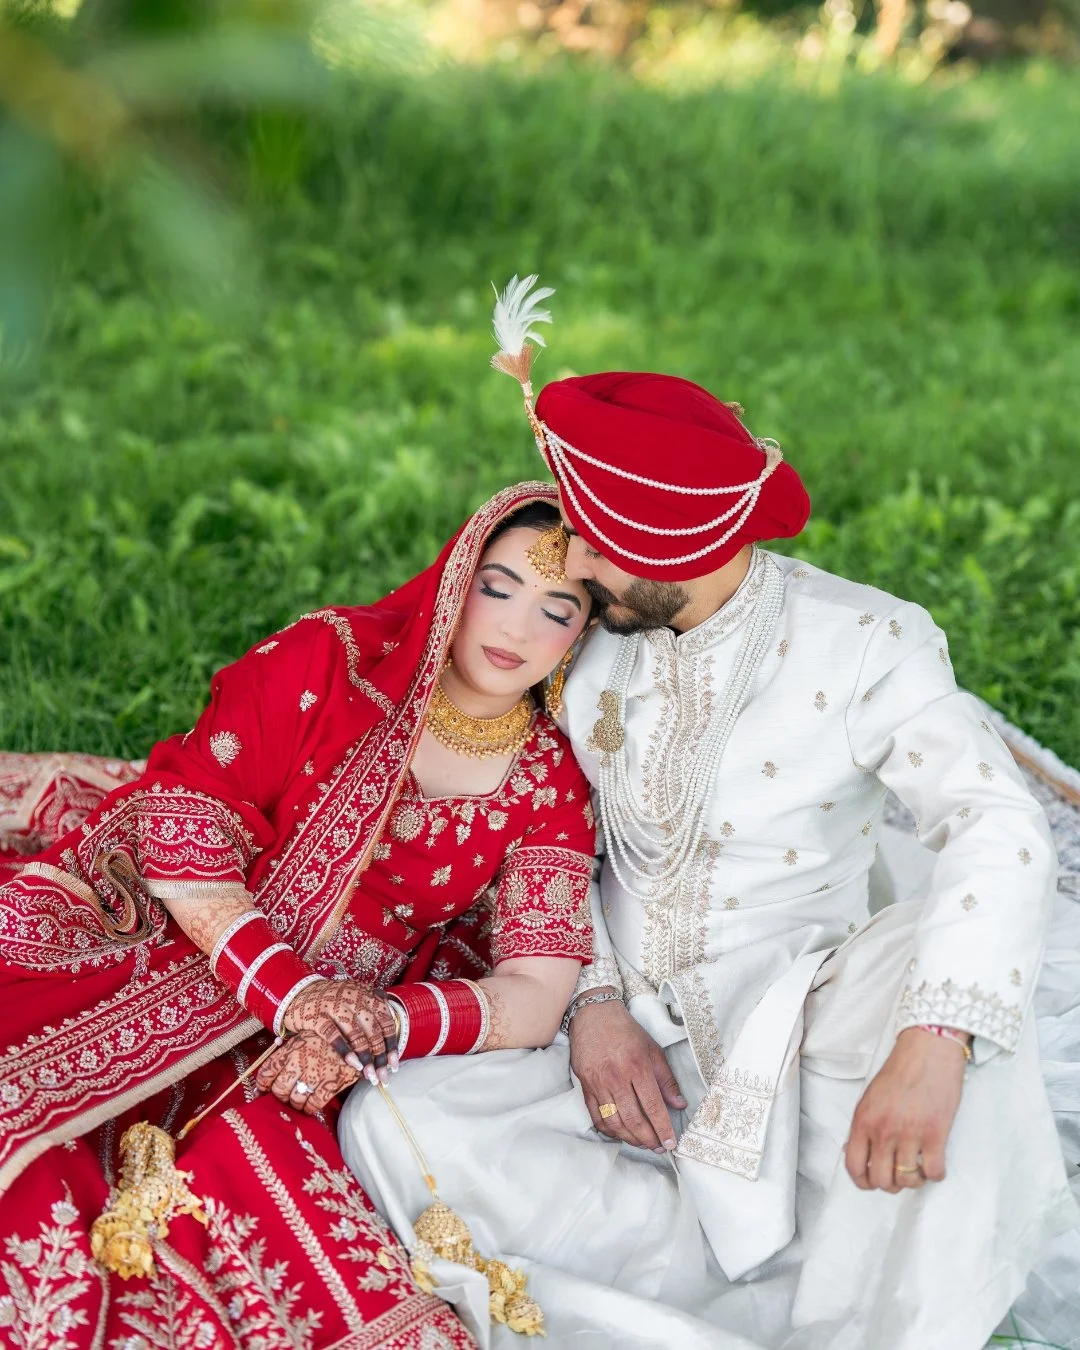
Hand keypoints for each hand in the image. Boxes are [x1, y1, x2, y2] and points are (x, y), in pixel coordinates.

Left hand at [256, 1031, 357, 1114]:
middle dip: (279, 1096)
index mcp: (291, 1048)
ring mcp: (315, 1074)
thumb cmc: (329, 1035)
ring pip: (295, 1100)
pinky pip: (313, 1104)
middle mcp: (299, 1062)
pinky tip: (310, 1105)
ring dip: (295, 1104)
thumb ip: (288, 1049)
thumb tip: (271, 1064)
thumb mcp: (305, 1035)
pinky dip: (310, 1108)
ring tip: (298, 1101)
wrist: (358, 1035)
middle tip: (284, 1096)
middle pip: (278, 1089)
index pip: (266, 1072)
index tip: (263, 1090)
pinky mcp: (331, 1084)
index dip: (262, 1085)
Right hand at [284, 979, 398, 1083]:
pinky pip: (333, 1035)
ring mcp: (334, 1006)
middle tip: (382, 1077)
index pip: (385, 1020)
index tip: (394, 1065)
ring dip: (365, 1056)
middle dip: (379, 1056)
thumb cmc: (333, 1000)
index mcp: (365, 995)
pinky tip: (353, 1064)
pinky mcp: (317, 1016)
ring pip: (356, 1033)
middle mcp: (352, 998)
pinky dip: (345, 1050)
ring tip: (370, 1075)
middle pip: (372, 1030)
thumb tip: (393, 1029)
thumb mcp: (355, 997)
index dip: (391, 1044)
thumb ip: (373, 1009)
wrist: (300, 992)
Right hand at [570, 992, 686, 1151]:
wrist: (594, 1014)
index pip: (652, 1106)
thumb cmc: (626, 1031)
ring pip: (614, 1121)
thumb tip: (679, 1104)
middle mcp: (616, 1077)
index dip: (662, 1128)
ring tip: (642, 1143)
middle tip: (658, 1147)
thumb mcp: (652, 1049)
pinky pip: (596, 1116)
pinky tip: (620, 1133)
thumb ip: (667, 1079)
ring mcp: (598, 1083)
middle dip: (648, 1138)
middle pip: (633, 1119)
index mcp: (637, 1066)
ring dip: (630, 1138)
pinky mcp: (585, 1085)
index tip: (670, 1143)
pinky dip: (609, 1130)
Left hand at [845, 1026, 967, 1192]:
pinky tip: (934, 1163)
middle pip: (882, 1179)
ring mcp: (910, 1134)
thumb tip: (857, 1151)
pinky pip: (934, 1172)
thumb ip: (864, 1126)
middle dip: (890, 1183)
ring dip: (913, 1180)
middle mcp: (884, 1130)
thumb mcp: (870, 1097)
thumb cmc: (899, 1071)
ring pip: (908, 1179)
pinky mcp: (936, 1134)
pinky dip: (934, 1174)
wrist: (927, 1051)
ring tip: (917, 1167)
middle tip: (898, 1174)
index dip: (862, 1181)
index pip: (854, 1166)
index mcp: (863, 1120)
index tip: (871, 1182)